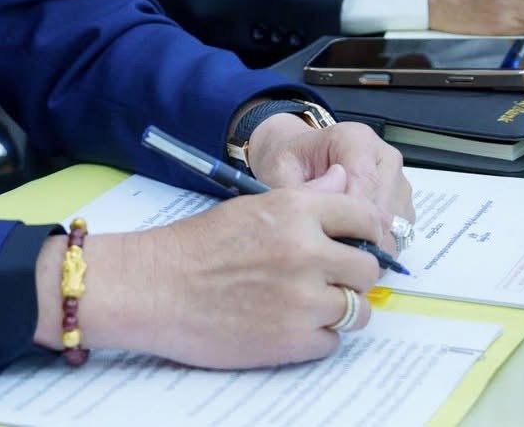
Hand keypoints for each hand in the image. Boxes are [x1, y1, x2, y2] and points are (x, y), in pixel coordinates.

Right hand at [38, 172, 390, 366]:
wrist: (155, 289)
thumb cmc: (196, 247)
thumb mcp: (253, 205)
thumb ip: (307, 198)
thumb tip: (341, 181)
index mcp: (296, 211)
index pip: (365, 217)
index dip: (368, 233)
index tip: (362, 243)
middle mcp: (307, 252)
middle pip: (368, 268)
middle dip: (355, 275)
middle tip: (334, 279)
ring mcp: (303, 300)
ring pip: (358, 309)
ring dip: (341, 309)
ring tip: (311, 305)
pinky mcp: (292, 341)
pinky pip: (332, 342)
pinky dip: (318, 338)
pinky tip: (292, 326)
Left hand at [246, 113, 413, 242]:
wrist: (300, 158)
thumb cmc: (291, 162)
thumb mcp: (280, 170)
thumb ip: (300, 189)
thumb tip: (329, 206)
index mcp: (356, 139)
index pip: (365, 180)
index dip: (351, 216)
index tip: (332, 241)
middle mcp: (383, 156)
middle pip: (385, 207)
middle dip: (360, 235)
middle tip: (331, 253)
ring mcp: (398, 178)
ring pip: (396, 224)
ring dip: (371, 242)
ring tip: (339, 251)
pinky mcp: (402, 200)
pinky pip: (399, 230)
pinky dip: (378, 243)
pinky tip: (351, 245)